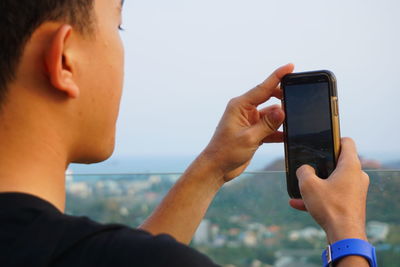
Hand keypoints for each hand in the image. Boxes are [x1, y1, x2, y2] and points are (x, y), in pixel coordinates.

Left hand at [201, 64, 293, 181]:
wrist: (217, 168)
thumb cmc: (226, 151)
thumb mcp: (249, 137)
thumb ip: (267, 124)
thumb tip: (282, 110)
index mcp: (240, 106)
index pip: (263, 88)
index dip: (278, 76)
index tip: (290, 66)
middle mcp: (245, 110)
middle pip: (268, 98)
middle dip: (283, 97)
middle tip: (298, 98)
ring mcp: (249, 121)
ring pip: (271, 114)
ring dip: (281, 118)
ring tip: (296, 120)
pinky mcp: (253, 132)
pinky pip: (269, 127)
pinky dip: (278, 131)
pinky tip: (288, 135)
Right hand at [290, 138, 369, 243]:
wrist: (344, 235)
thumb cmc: (330, 207)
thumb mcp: (308, 184)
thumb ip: (303, 171)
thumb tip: (304, 169)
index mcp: (351, 165)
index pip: (347, 142)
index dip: (333, 138)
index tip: (321, 142)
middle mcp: (357, 176)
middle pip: (338, 162)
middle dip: (320, 165)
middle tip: (307, 167)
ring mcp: (355, 190)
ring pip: (333, 180)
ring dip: (316, 183)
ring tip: (298, 188)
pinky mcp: (351, 203)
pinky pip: (332, 195)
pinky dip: (318, 197)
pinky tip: (298, 203)